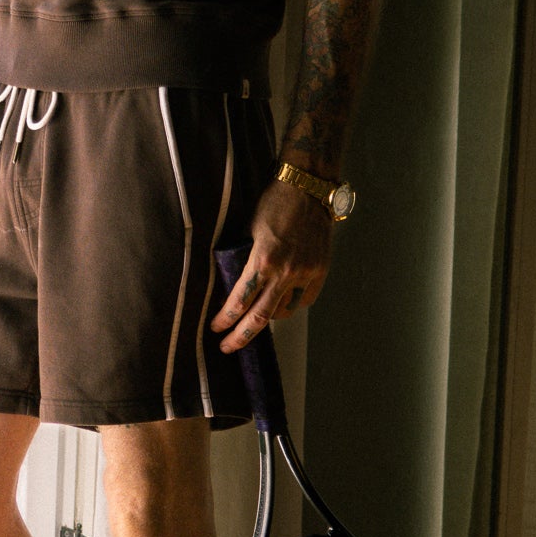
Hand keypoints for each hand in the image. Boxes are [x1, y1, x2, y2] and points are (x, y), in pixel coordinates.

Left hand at [210, 177, 331, 350]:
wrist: (308, 190)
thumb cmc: (273, 204)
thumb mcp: (248, 230)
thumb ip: (242, 258)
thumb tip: (232, 281)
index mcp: (262, 260)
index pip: (240, 301)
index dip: (226, 319)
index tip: (216, 328)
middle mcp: (285, 272)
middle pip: (260, 317)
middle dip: (241, 336)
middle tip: (227, 347)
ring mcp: (305, 273)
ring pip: (283, 311)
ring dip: (267, 318)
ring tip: (254, 320)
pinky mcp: (319, 271)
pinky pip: (303, 300)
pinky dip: (290, 305)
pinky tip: (280, 304)